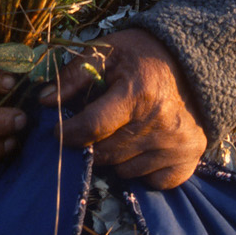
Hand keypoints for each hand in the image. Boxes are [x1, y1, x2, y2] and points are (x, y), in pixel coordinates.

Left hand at [39, 29, 207, 188]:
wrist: (191, 60)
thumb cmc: (141, 56)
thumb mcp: (106, 52)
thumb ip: (73, 76)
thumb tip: (44, 101)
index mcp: (137, 93)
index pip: (92, 127)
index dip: (68, 132)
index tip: (57, 131)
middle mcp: (160, 123)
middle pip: (106, 153)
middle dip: (90, 145)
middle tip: (91, 129)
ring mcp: (177, 144)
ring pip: (126, 170)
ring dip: (115, 157)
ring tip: (120, 132)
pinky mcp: (190, 158)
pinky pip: (152, 181)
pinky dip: (142, 170)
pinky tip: (142, 147)